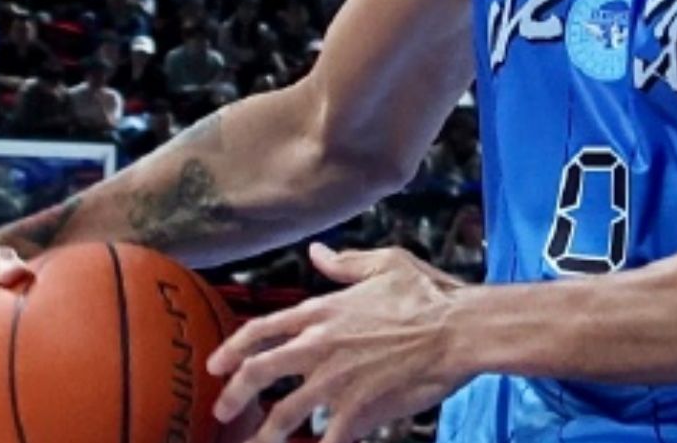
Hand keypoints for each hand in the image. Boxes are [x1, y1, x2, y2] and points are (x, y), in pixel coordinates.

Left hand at [209, 242, 467, 442]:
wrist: (459, 329)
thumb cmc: (429, 293)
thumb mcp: (385, 263)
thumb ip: (345, 262)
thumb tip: (318, 252)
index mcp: (323, 311)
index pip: (261, 330)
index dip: (231, 348)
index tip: (217, 365)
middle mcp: (320, 345)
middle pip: (259, 373)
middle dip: (233, 395)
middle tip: (221, 411)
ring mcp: (337, 380)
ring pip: (284, 414)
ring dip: (264, 435)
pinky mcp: (359, 409)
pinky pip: (327, 438)